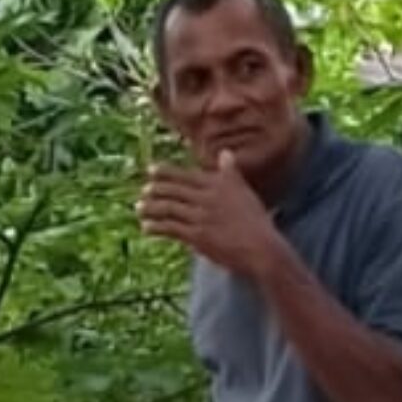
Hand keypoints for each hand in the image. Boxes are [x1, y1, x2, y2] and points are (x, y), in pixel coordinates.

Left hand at [137, 152, 281, 276]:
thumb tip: (225, 153)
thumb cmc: (256, 221)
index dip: (166, 172)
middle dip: (155, 189)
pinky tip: (146, 227)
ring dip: (151, 208)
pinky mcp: (196, 235)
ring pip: (169, 208)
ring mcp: (201, 216)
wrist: (262, 248)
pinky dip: (156, 227)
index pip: (186, 175)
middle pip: (174, 190)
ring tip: (139, 208)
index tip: (151, 170)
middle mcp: (207, 197)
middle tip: (143, 190)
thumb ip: (231, 173)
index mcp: (219, 184)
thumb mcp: (244, 192)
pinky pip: (171, 228)